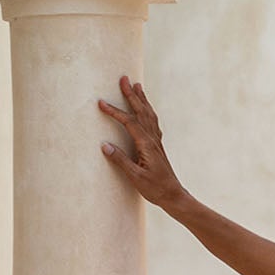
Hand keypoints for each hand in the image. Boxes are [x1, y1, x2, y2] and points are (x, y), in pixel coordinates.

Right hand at [97, 76, 186, 211]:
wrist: (173, 196)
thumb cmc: (155, 188)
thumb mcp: (135, 177)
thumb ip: (121, 161)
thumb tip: (104, 145)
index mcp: (147, 145)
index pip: (129, 122)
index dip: (115, 111)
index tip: (101, 103)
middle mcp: (153, 139)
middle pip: (141, 111)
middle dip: (131, 94)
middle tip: (124, 78)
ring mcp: (157, 142)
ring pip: (149, 115)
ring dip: (142, 99)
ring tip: (137, 86)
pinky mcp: (157, 146)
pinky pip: (153, 123)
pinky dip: (148, 111)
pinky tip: (146, 109)